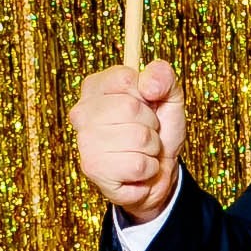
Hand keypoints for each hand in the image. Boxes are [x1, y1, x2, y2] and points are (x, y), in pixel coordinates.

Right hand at [69, 59, 185, 223]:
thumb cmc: (159, 132)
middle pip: (131, 107)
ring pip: (138, 137)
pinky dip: (148, 169)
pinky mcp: (93, 169)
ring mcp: (85, 142)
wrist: (158, 173)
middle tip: (145, 132)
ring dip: (151, 147)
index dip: (148, 94)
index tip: (146, 105)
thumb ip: (163, 77)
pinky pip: (138, 164)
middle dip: (151, 123)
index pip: (126, 78)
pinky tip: (137, 169)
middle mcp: (82, 112)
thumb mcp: (169, 98)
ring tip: (141, 150)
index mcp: (95, 87)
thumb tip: (148, 84)